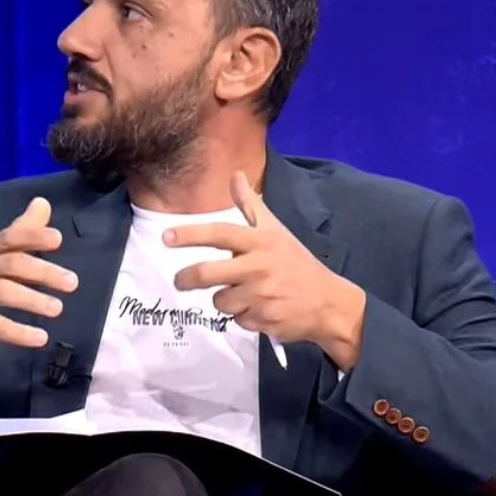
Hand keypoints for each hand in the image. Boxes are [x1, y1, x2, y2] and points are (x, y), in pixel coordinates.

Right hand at [0, 197, 78, 358]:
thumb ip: (21, 232)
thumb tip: (43, 202)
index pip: (10, 237)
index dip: (33, 236)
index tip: (58, 239)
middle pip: (11, 263)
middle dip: (43, 271)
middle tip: (72, 282)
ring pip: (2, 292)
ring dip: (32, 300)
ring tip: (57, 309)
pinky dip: (17, 332)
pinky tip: (40, 338)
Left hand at [164, 171, 364, 368]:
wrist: (328, 303)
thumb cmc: (296, 263)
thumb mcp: (276, 230)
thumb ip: (251, 205)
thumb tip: (236, 175)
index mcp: (260, 241)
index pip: (220, 233)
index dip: (190, 235)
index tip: (166, 237)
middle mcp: (258, 266)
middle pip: (209, 273)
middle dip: (187, 278)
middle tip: (179, 280)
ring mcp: (260, 295)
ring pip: (220, 301)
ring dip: (225, 300)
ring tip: (243, 294)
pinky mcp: (262, 320)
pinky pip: (236, 320)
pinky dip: (243, 317)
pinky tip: (260, 309)